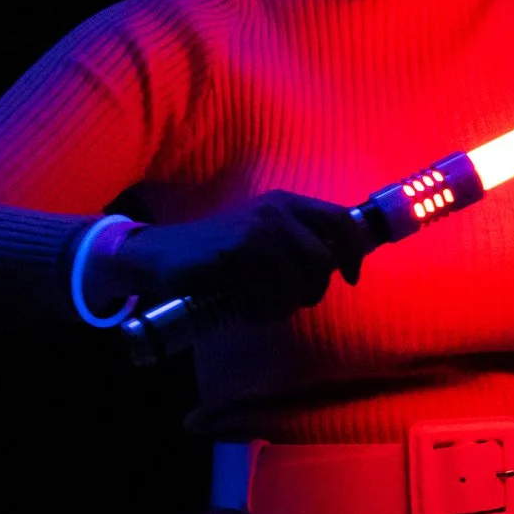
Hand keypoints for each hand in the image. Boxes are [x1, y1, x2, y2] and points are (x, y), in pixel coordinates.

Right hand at [108, 191, 371, 324]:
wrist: (159, 254)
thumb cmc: (217, 252)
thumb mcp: (262, 235)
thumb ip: (297, 243)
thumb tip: (339, 264)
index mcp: (288, 203)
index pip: (341, 220)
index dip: (354, 252)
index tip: (351, 277)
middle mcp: (278, 211)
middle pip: (324, 259)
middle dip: (314, 290)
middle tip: (293, 302)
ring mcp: (258, 230)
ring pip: (300, 280)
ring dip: (285, 305)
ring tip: (263, 307)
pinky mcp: (239, 252)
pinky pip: (272, 292)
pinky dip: (263, 310)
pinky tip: (245, 308)